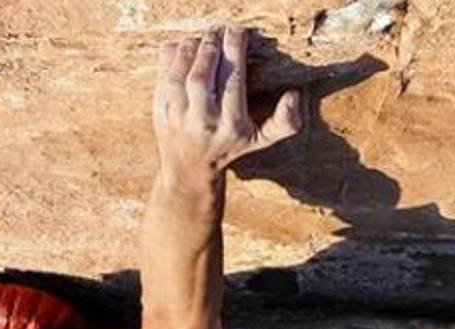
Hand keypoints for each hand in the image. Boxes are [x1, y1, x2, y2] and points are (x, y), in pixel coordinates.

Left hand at [152, 26, 300, 188]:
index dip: (234, 51)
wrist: (189, 170)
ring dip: (190, 50)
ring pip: (180, 76)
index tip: (238, 32)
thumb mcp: (260, 139)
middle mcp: (203, 123)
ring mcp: (178, 117)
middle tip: (219, 32)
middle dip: (211, 48)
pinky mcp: (160, 110)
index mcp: (231, 126)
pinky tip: (185, 48)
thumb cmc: (230, 146)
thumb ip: (284, 121)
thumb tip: (295, 95)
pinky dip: (172, 56)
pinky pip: (163, 76)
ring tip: (203, 40)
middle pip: (202, 78)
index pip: (232, 82)